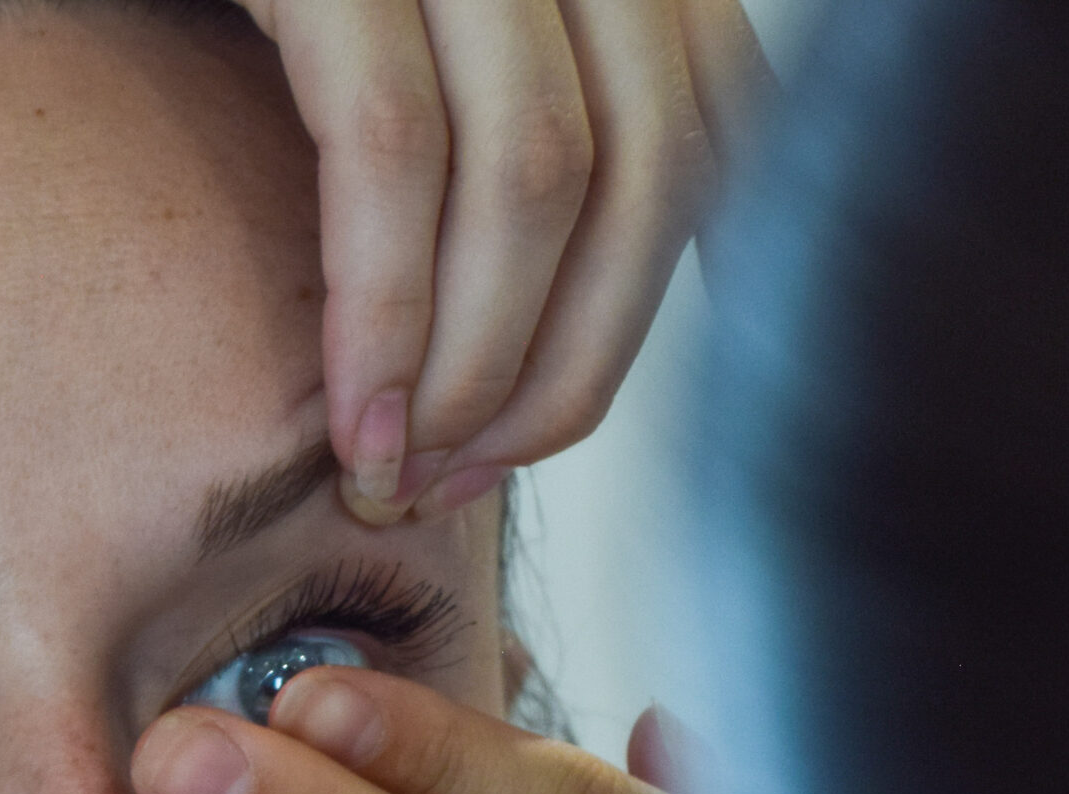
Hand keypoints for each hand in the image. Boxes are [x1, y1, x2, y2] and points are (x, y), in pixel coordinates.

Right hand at [233, 0, 774, 521]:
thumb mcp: (412, 38)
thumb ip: (514, 115)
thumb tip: (576, 295)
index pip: (720, 129)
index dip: (660, 305)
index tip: (554, 422)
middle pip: (648, 166)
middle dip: (572, 364)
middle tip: (471, 475)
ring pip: (538, 174)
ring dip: (473, 363)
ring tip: (401, 467)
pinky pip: (391, 152)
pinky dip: (381, 309)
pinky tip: (348, 410)